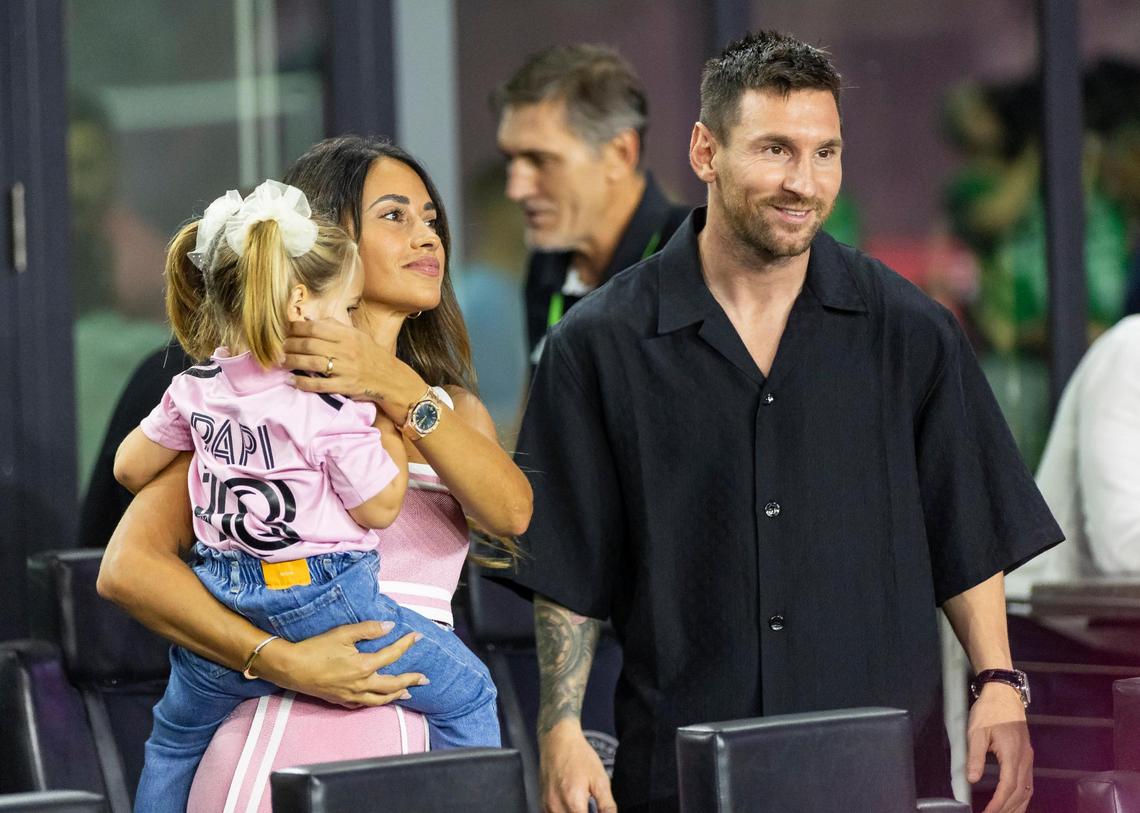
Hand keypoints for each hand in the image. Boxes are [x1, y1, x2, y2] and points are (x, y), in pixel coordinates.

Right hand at [255, 620, 425, 707]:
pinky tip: (378, 699)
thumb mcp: (342, 633)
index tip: (417, 636)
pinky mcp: (340, 701)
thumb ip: (368, 630)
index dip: (406, 644)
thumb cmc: (315, 649)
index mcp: (363, 666)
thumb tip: (389, 626)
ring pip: (380, 699)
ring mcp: (351, 696)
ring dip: (396, 694)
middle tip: (424, 678)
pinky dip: (376, 702)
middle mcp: (361, 685)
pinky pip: (364, 705)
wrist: (291, 668)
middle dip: (411, 680)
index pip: (392, 655)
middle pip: (393, 685)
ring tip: (408, 692)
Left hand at [283, 319, 424, 421]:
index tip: (287, 330)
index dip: (296, 328)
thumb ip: (335, 327)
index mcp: (348, 335)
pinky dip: (304, 383)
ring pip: (311, 363)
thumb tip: (309, 320)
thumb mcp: (357, 335)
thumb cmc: (370, 355)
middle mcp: (346, 350)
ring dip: (292, 362)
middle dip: (290, 345)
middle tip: (281, 347)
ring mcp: (345, 369)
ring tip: (283, 361)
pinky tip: (294, 381)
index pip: (315, 328)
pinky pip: (319, 385)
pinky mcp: (345, 386)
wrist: (390, 378)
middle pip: (309, 344)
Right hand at [539, 720, 615, 812]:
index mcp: (573, 803)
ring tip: (583, 806)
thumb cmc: (579, 756)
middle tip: (591, 806)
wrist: (557, 740)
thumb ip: (607, 805)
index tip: (597, 810)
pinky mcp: (542, 804)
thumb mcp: (600, 779)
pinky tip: (573, 807)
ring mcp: (547, 806)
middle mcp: (556, 807)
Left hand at [967, 683, 1032, 812]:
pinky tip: (1016, 802)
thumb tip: (972, 779)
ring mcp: (1028, 758)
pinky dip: (1022, 796)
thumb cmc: (989, 711)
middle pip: (1020, 793)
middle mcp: (1024, 760)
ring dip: (1018, 806)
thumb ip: (975, 757)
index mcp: (1013, 755)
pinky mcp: (1026, 755)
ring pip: (1027, 789)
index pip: (1007, 788)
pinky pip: (1028, 782)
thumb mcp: (976, 732)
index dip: (998, 804)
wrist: (1004, 694)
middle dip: (1008, 809)